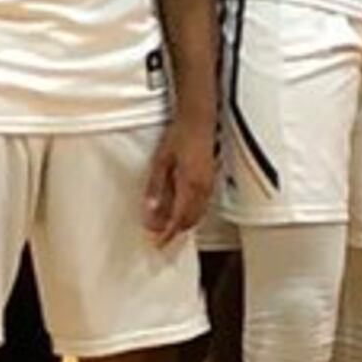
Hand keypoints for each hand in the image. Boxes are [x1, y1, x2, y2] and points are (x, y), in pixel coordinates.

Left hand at [143, 119, 215, 240]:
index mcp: (190, 185)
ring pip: (199, 213)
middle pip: (191, 220)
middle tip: (160, 236)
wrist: (198, 119)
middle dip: (175, 231)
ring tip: (168, 226)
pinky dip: (192, 213)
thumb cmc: (180, 135)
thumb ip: (156, 189)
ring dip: (184, 222)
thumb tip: (150, 210)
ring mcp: (209, 184)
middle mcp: (203, 188)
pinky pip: (204, 204)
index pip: (179, 219)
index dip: (168, 234)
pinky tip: (182, 210)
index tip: (158, 242)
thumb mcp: (160, 163)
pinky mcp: (211, 179)